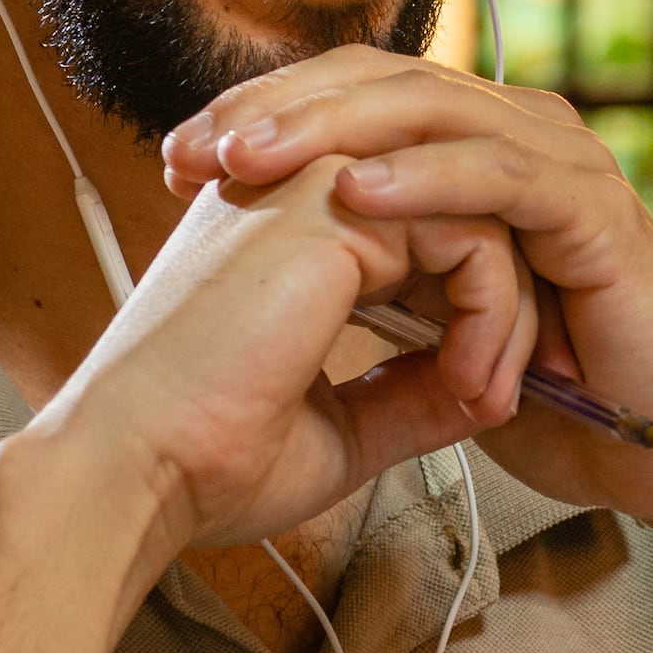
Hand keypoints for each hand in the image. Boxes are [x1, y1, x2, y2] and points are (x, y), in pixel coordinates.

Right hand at [34, 149, 523, 556]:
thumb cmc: (211, 460)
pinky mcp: (336, 201)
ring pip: (481, 215)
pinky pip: (472, 233)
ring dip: (510, 318)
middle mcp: (303, 189)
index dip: (475, 314)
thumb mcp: (342, 428)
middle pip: (463, 213)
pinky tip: (474, 384)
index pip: (426, 235)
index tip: (483, 399)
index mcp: (291, 232)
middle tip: (504, 398)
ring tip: (487, 400)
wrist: (142, 471)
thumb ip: (415, 397)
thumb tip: (489, 393)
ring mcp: (317, 181)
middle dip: (509, 310)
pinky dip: (496, 315)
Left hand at [156, 51, 652, 530]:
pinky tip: (353, 194)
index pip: (348, 100)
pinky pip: (495, 174)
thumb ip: (377, 280)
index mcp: (473, 152)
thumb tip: (275, 264)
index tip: (172, 168)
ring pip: (426, 113)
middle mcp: (515, 135)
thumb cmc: (565, 396)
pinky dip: (421, 179)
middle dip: (273, 111)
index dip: (257, 120)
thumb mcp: (436, 327)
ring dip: (327, 131)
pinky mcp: (592, 208)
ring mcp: (557, 164)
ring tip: (249, 159)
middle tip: (190, 149)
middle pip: (375, 84)